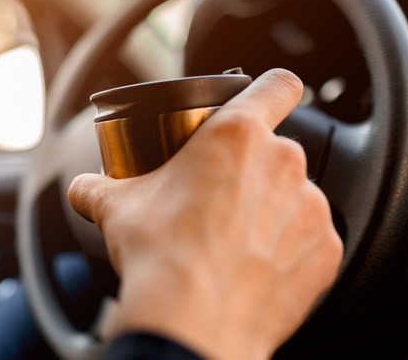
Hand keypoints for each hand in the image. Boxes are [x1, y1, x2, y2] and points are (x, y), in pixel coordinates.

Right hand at [68, 69, 342, 359]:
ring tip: (234, 241)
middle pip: (275, 152)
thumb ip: (97, 187)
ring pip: (292, 197)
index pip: (278, 85)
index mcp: (237, 135)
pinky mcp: (324, 251)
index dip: (273, 90)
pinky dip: (287, 250)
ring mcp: (310, 208)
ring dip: (269, 212)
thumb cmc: (160, 254)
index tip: (264, 102)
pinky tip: (254, 267)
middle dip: (250, 172)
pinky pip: (308, 240)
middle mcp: (283, 163)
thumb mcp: (116, 207)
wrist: (192, 322)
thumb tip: (83, 188)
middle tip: (217, 200)